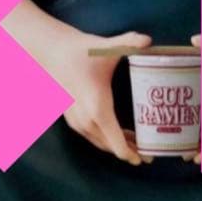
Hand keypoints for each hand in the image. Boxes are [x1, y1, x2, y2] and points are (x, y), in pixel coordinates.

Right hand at [47, 28, 153, 165]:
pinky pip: (93, 136)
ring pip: (101, 142)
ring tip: (138, 144)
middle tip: (150, 154)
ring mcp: (76, 121)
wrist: (50, 52)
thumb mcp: (106, 47)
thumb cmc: (80, 51)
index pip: (116, 143)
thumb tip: (149, 41)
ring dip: (118, 145)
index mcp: (97, 108)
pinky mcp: (71, 119)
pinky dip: (107, 139)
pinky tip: (119, 133)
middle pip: (111, 146)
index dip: (132, 153)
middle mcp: (86, 120)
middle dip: (130, 152)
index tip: (148, 159)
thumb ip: (129, 43)